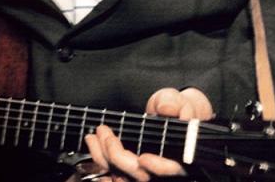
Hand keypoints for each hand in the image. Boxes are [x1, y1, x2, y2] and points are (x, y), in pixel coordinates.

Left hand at [83, 88, 213, 180]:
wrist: (170, 115)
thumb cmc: (176, 110)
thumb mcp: (177, 100)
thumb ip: (174, 102)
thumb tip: (166, 108)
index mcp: (181, 154)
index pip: (173, 168)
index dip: (159, 167)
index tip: (143, 158)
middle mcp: (162, 168)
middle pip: (141, 174)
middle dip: (118, 155)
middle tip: (105, 133)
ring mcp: (145, 171)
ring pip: (124, 175)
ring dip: (104, 158)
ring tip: (93, 137)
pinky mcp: (129, 169)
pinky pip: (114, 171)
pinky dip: (101, 161)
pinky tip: (94, 146)